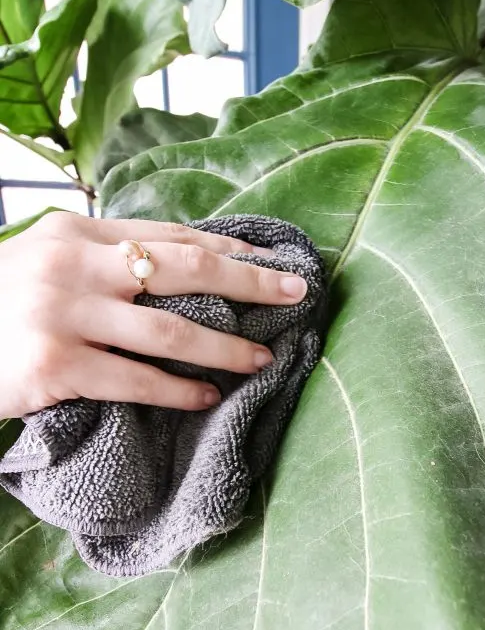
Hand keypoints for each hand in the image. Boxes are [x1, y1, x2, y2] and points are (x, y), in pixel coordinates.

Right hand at [0, 211, 307, 418]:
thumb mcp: (43, 262)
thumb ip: (101, 258)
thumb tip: (177, 264)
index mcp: (74, 232)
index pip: (167, 233)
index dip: (225, 247)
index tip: (269, 261)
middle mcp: (71, 264)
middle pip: (182, 267)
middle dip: (249, 280)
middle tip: (296, 292)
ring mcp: (61, 315)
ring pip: (169, 330)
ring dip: (225, 347)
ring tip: (261, 359)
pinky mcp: (53, 368)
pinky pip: (136, 381)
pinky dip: (179, 391)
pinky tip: (206, 397)